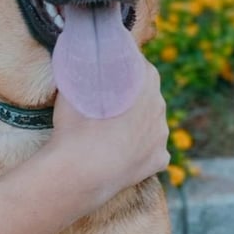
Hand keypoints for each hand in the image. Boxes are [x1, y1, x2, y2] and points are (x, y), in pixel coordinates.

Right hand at [48, 59, 169, 210]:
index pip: (143, 67)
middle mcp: (159, 109)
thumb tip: (77, 59)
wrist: (80, 174)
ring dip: (139, 123)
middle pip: (150, 95)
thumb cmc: (75, 129)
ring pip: (152, 124)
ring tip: (116, 129)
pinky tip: (125, 152)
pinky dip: (142, 150)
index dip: (129, 67)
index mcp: (145, 86)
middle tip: (111, 100)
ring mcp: (160, 137)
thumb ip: (81, 72)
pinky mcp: (159, 160)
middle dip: (134, 95)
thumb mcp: (72, 90)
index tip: (115, 70)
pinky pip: (153, 150)